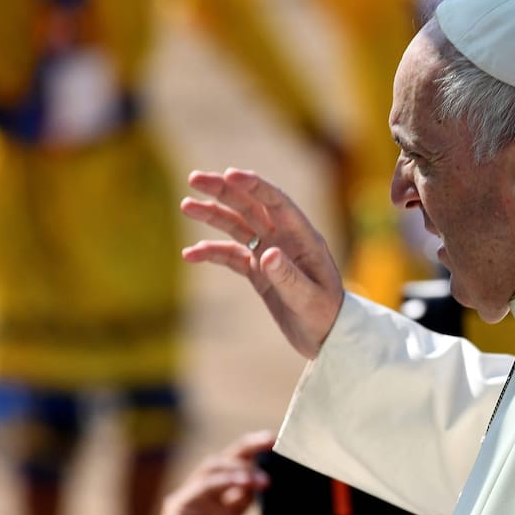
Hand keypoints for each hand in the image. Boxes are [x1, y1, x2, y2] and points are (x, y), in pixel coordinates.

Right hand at [137, 430, 310, 514]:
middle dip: (251, 447)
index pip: (249, 475)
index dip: (267, 462)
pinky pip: (203, 486)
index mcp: (229, 505)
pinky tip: (243, 482)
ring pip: (216, 467)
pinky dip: (224, 480)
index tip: (289, 453)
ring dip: (240, 466)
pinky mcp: (179, 506)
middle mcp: (212, 497)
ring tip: (263, 478)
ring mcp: (194, 499)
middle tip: (274, 439)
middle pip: (231, 461)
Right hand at [182, 168, 343, 358]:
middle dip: (224, 191)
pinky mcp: (259, 272)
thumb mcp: (309, 299)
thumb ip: (288, 277)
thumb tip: (267, 253)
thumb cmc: (326, 316)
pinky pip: (232, 256)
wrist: (328, 338)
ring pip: (238, 226)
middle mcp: (285, 240)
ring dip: (213, 215)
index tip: (229, 175)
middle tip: (195, 179)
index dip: (254, 186)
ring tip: (186, 205)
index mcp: (303, 238)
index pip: (277, 202)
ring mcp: (270, 254)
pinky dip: (212, 252)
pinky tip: (190, 254)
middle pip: (252, 207)